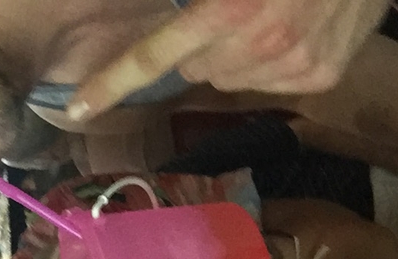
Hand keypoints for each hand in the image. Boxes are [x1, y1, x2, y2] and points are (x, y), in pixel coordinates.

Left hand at [66, 0, 390, 121]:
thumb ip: (189, 4)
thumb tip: (163, 41)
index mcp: (226, 10)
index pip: (151, 57)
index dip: (110, 83)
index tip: (77, 108)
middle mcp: (256, 45)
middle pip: (197, 68)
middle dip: (204, 44)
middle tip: (234, 10)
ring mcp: (290, 66)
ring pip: (233, 77)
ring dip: (242, 53)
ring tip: (273, 14)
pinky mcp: (319, 77)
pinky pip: (271, 82)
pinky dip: (277, 61)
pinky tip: (298, 30)